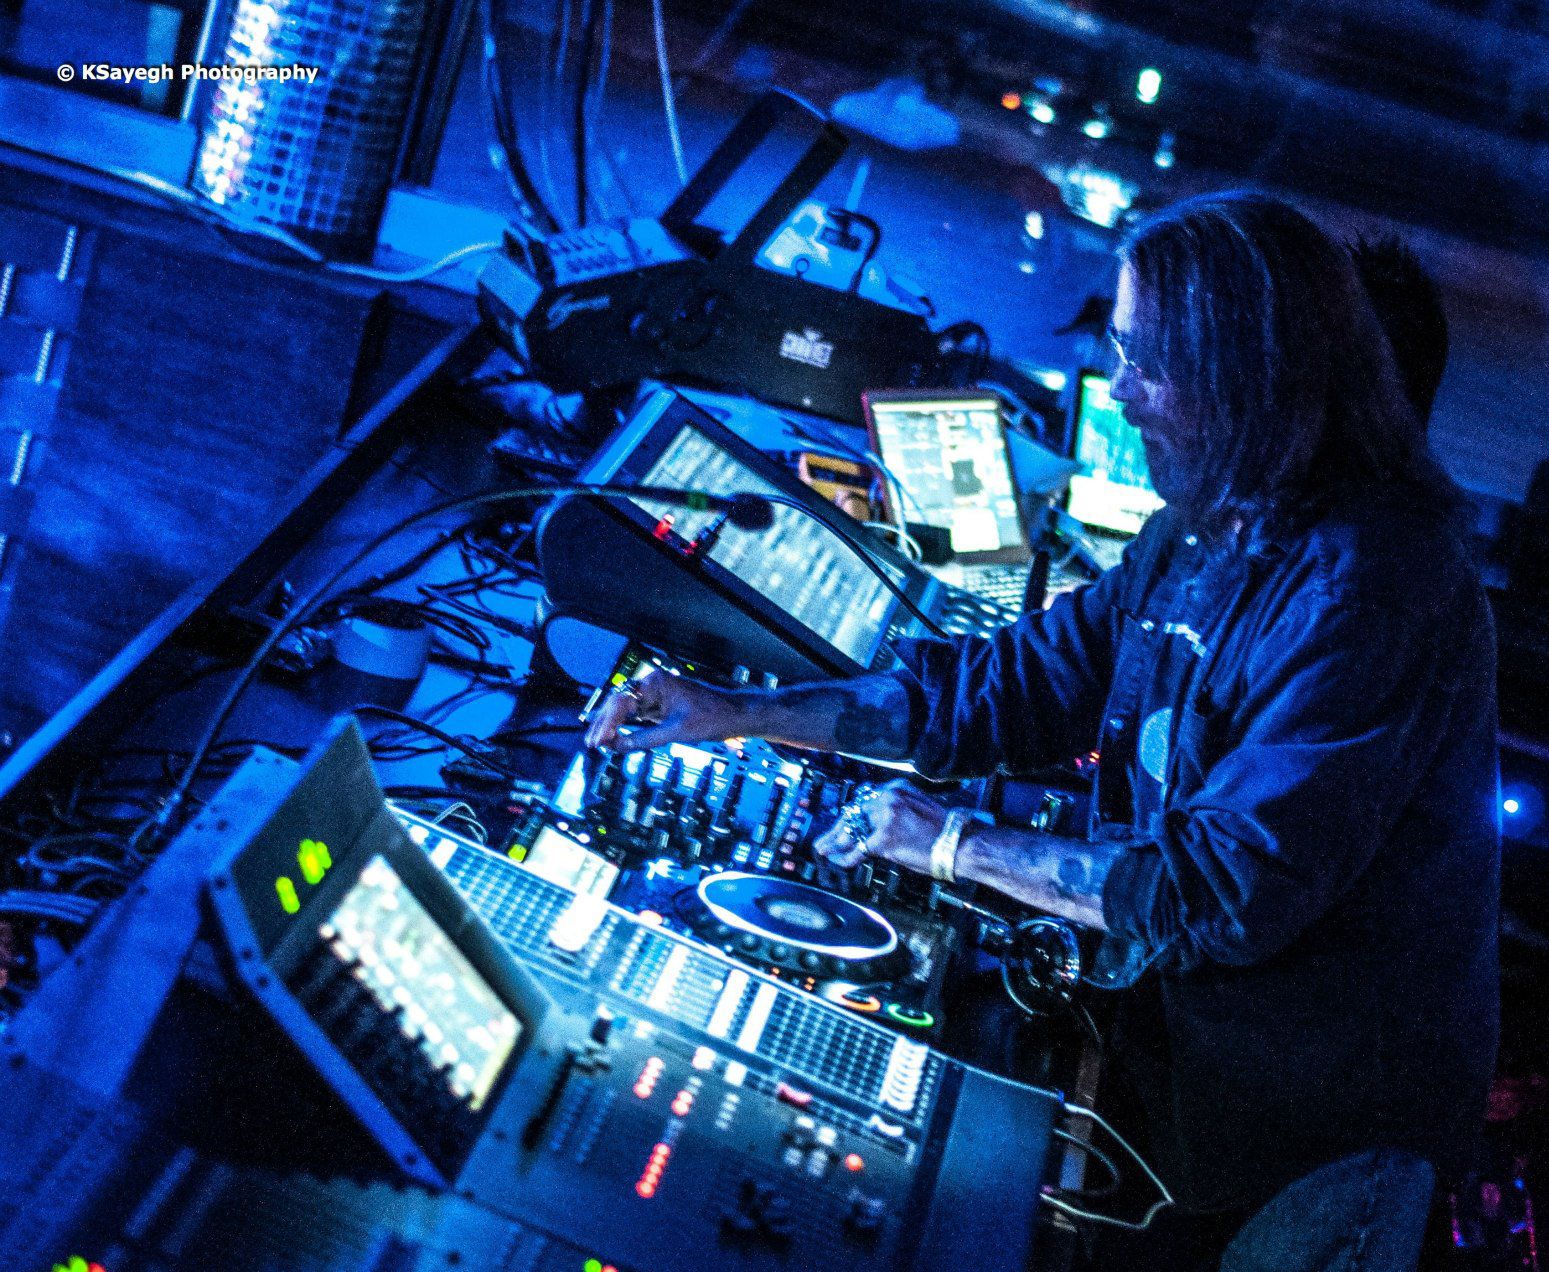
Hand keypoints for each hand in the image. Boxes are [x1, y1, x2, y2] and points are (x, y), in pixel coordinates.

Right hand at [583, 669, 745, 751]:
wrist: (735, 715)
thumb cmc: (712, 718)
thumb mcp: (676, 732)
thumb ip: (645, 739)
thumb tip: (618, 746)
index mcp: (655, 683)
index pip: (621, 702)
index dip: (607, 723)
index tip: (599, 741)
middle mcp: (653, 684)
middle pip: (618, 703)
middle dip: (604, 724)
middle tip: (592, 743)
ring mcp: (656, 694)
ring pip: (625, 709)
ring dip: (612, 726)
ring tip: (598, 743)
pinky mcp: (661, 705)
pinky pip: (637, 715)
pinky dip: (626, 727)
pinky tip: (616, 739)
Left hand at [813, 780, 948, 874]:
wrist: (960, 842)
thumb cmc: (943, 831)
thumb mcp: (917, 807)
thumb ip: (894, 809)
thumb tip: (871, 824)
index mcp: (896, 787)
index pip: (863, 800)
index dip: (848, 815)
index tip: (839, 823)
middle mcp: (888, 797)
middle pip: (853, 813)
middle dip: (836, 829)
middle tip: (823, 840)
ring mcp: (885, 816)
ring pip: (852, 830)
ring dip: (835, 842)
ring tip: (823, 850)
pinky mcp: (884, 837)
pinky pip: (858, 848)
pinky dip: (846, 857)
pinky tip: (839, 861)